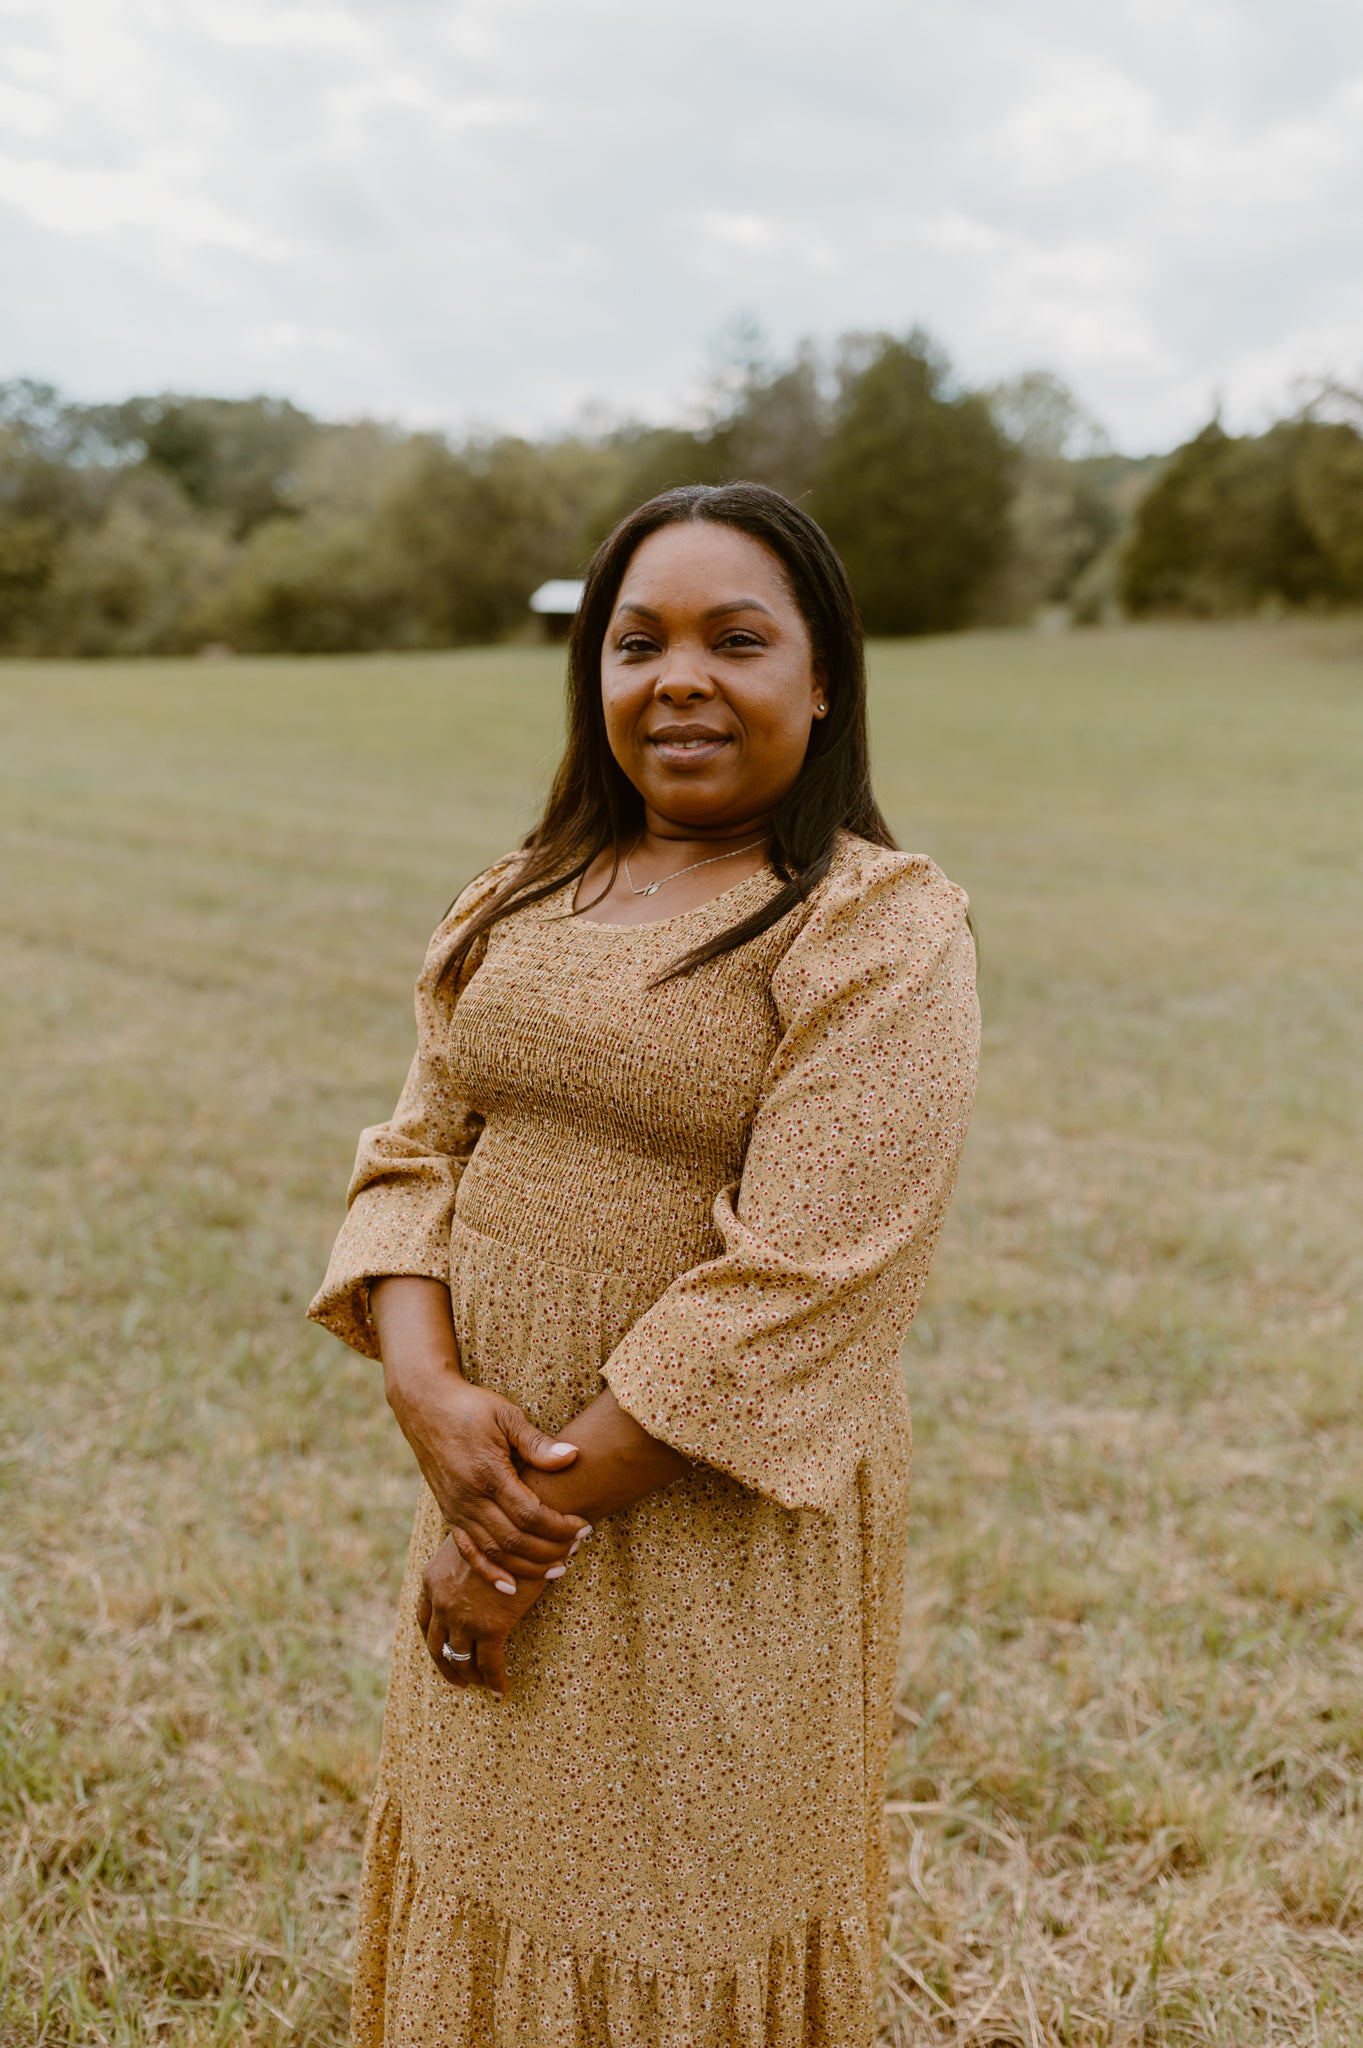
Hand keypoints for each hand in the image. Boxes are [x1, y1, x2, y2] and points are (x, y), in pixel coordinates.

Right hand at [385, 1352, 589, 1589]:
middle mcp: (469, 1498)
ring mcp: (457, 1509)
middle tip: (578, 1546)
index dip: (560, 1526)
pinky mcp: (449, 1513)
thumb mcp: (506, 1415)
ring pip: (494, 1553)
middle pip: (515, 1540)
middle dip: (551, 1550)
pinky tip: (511, 1588)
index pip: (530, 1514)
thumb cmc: (471, 1407)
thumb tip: (573, 1457)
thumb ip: (537, 1443)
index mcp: (487, 1473)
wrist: (424, 1405)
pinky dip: (489, 1574)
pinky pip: (468, 1553)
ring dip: (528, 1566)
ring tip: (558, 1568)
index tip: (585, 1526)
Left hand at [417, 1534, 544, 1694]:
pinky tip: (500, 1689)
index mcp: (431, 1579)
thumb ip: (461, 1561)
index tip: (442, 1651)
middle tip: (458, 1679)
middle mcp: (441, 1602)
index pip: (423, 1619)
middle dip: (446, 1665)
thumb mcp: (468, 1541)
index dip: (433, 1638)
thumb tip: (472, 1570)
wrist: (520, 1528)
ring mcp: (463, 1618)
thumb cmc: (500, 1528)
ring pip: (461, 1659)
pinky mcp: (491, 1628)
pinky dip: (494, 1681)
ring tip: (480, 1683)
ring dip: (469, 1675)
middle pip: (436, 1645)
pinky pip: (489, 1665)